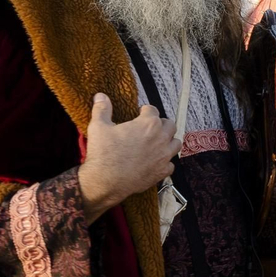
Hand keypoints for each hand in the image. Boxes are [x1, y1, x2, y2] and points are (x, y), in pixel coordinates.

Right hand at [77, 93, 180, 215]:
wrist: (105, 181)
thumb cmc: (103, 153)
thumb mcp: (99, 127)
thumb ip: (102, 109)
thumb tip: (101, 95)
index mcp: (148, 124)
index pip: (153, 110)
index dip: (145, 111)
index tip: (140, 113)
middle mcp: (161, 138)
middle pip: (170, 125)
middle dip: (161, 124)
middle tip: (150, 127)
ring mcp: (164, 155)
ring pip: (176, 143)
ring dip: (168, 141)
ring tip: (158, 142)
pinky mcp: (163, 171)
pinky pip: (171, 164)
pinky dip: (165, 162)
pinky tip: (156, 162)